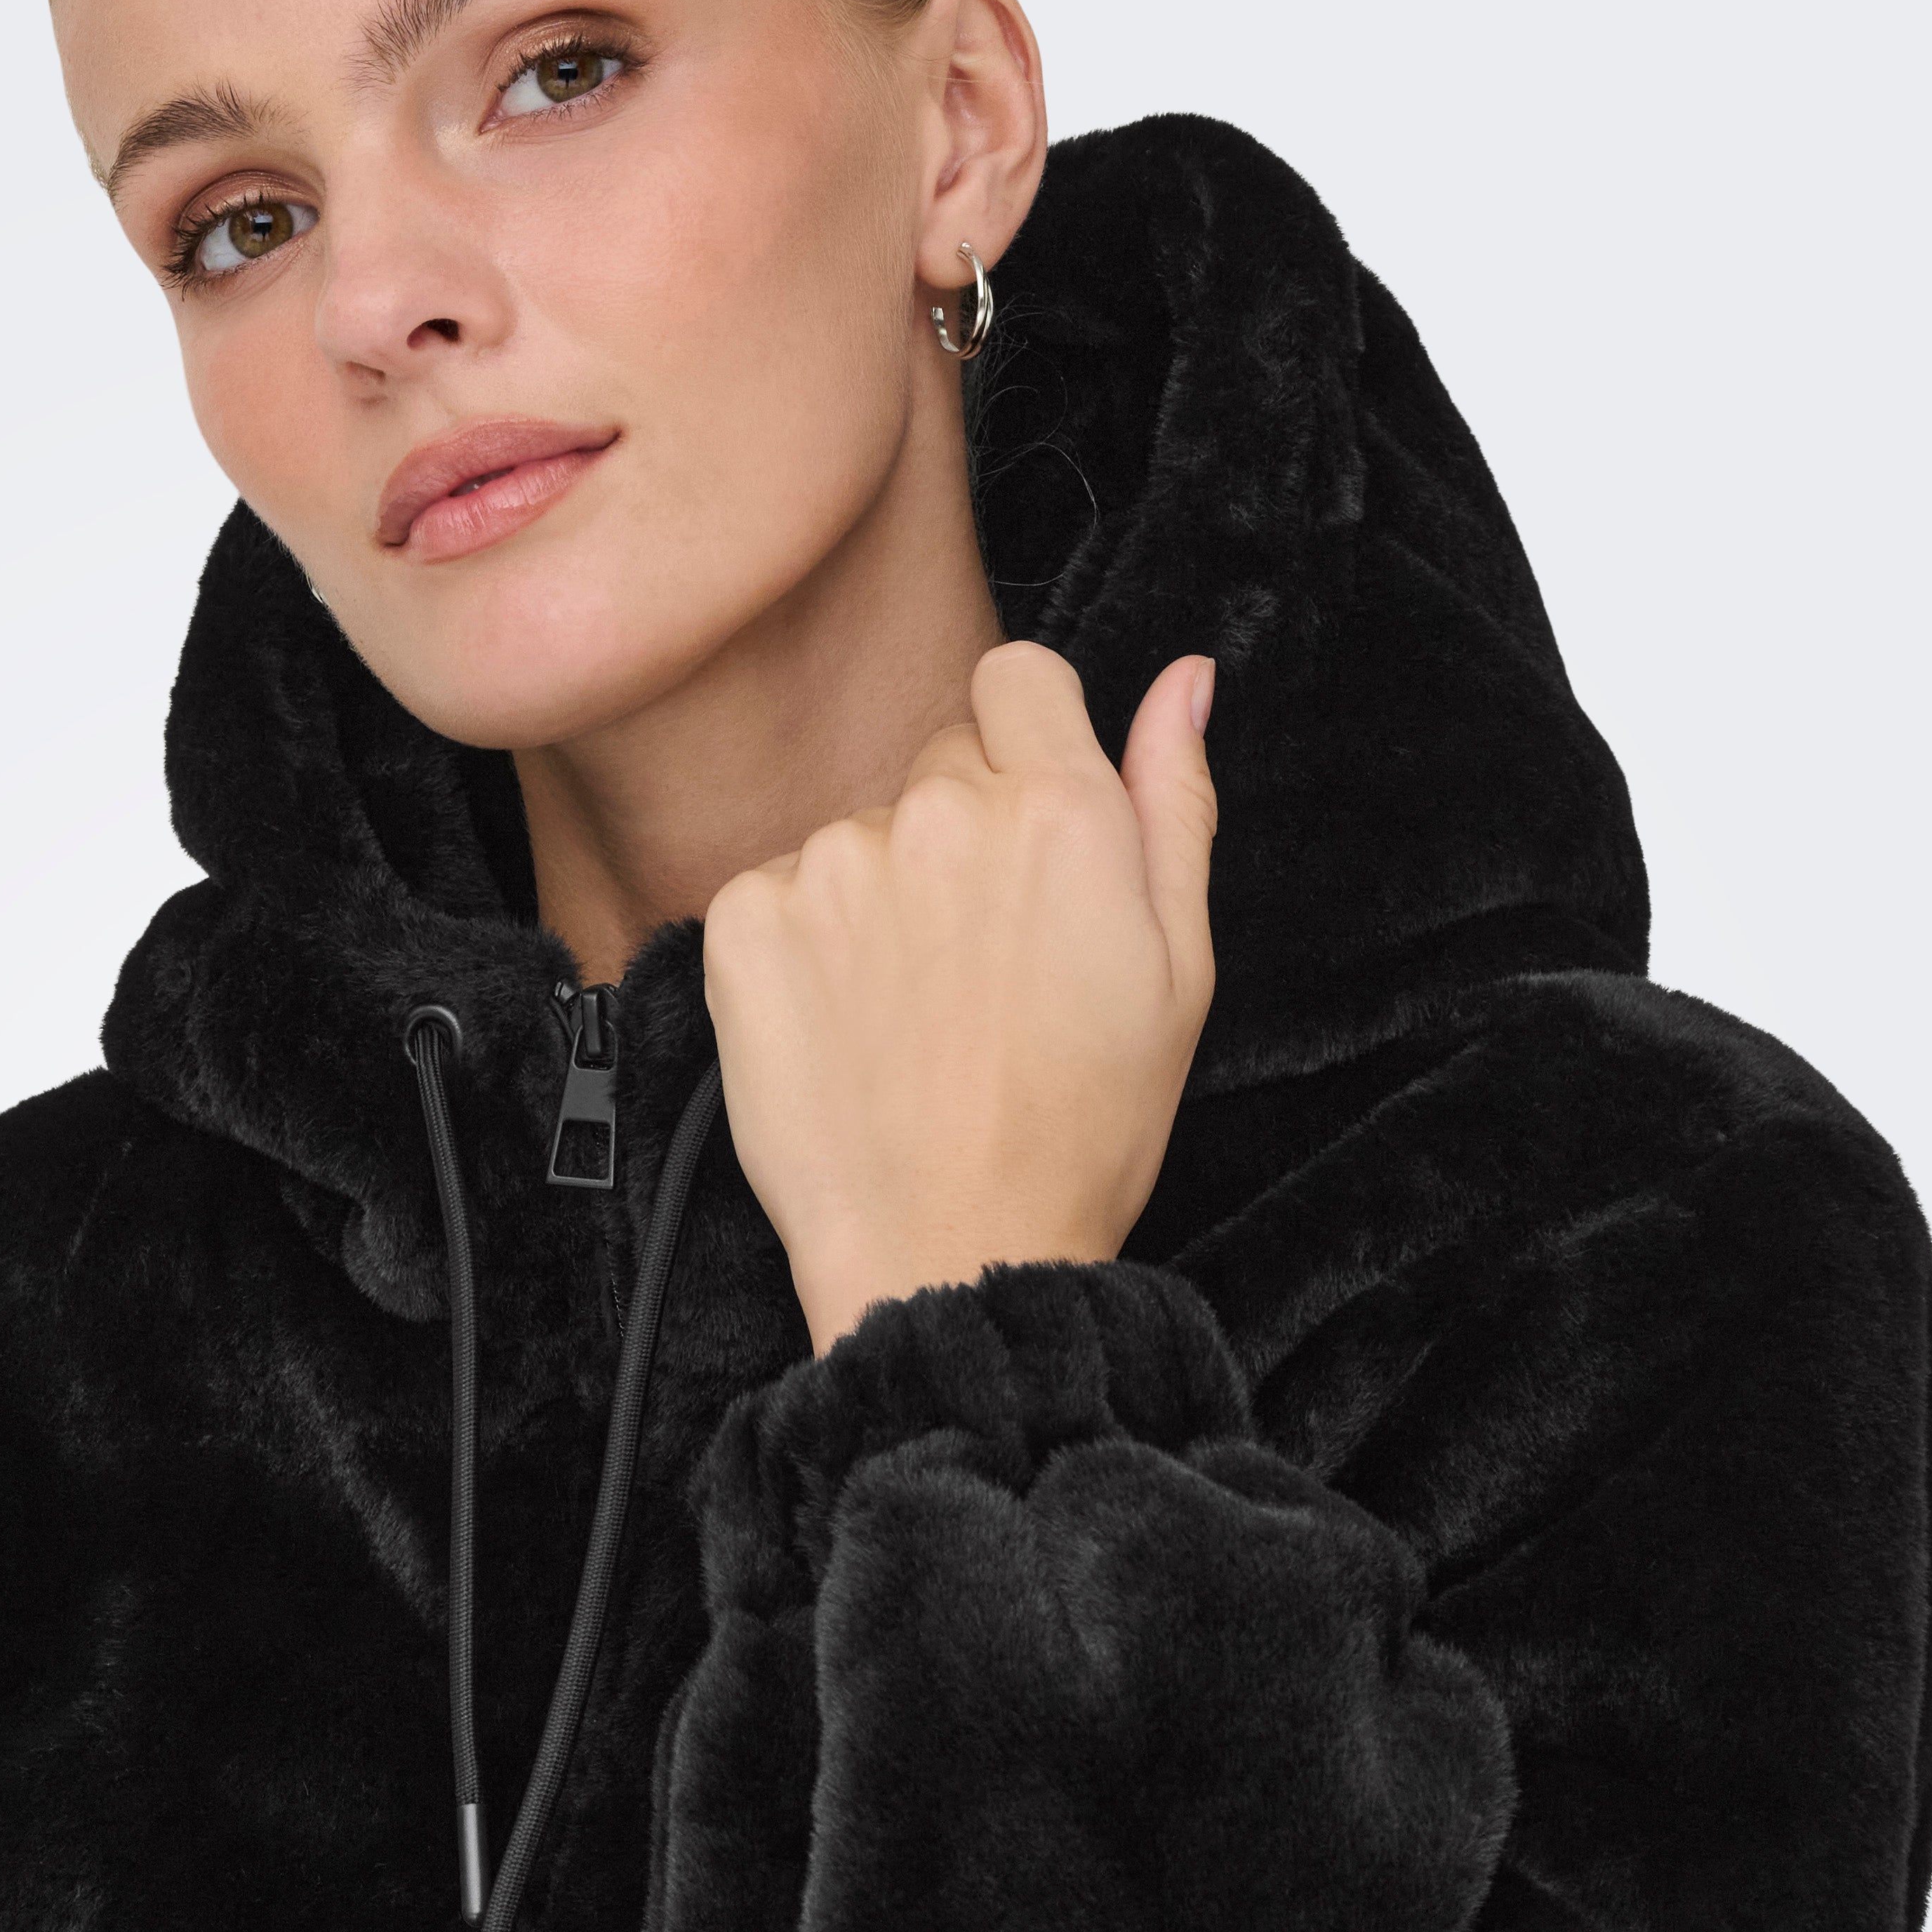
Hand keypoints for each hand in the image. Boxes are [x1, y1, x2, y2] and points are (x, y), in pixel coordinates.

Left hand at [702, 644, 1216, 1356]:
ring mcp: (833, 865)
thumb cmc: (1082, 1129)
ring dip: (882, 900)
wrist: (950, 1252)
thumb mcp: (1179, 966)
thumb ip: (1174, 802)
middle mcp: (941, 813)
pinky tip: (847, 1032)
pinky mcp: (746, 922)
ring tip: (914, 1019)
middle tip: (982, 968)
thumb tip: (1184, 681)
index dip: (1026, 745)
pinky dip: (803, 950)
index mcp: (1060, 809)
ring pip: (860, 837)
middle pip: (939, 762)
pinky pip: (777, 892)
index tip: (1027, 828)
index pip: (1017, 678)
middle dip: (963, 837)